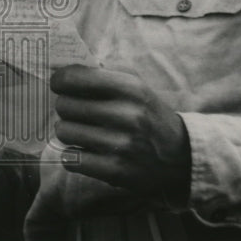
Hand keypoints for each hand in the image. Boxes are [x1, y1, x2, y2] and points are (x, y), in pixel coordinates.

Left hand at [51, 65, 191, 206]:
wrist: (181, 157)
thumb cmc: (148, 115)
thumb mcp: (135, 86)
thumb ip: (101, 75)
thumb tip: (60, 69)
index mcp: (131, 88)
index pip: (74, 78)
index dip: (60, 81)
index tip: (59, 85)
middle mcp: (127, 115)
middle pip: (64, 106)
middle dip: (65, 108)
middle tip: (76, 112)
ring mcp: (121, 145)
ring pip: (64, 132)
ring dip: (68, 132)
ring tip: (82, 132)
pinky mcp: (115, 171)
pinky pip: (70, 159)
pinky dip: (73, 156)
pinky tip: (86, 151)